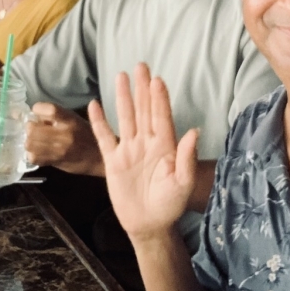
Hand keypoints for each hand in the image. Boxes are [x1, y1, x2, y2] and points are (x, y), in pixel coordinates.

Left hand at [26, 103, 103, 175]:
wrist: (98, 158)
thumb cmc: (87, 135)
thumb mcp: (75, 119)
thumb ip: (56, 117)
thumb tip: (36, 115)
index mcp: (70, 120)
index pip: (50, 110)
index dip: (38, 108)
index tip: (36, 111)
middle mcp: (64, 134)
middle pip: (33, 129)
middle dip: (30, 127)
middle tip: (34, 128)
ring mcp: (59, 150)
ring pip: (30, 144)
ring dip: (29, 140)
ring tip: (35, 139)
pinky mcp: (55, 162)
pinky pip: (34, 158)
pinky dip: (32, 154)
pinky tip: (38, 151)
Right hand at [88, 64, 197, 240]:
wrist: (148, 225)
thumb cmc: (170, 205)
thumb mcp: (183, 184)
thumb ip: (186, 158)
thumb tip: (194, 131)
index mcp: (165, 147)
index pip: (161, 118)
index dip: (160, 99)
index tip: (158, 80)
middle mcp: (146, 143)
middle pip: (143, 110)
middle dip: (142, 89)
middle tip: (142, 65)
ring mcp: (129, 150)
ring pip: (125, 118)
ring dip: (123, 97)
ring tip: (121, 76)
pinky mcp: (113, 161)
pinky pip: (104, 138)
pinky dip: (99, 122)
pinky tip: (95, 105)